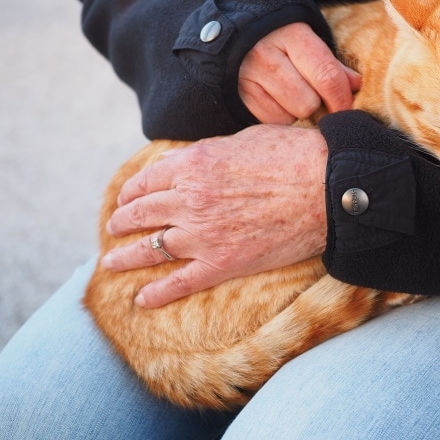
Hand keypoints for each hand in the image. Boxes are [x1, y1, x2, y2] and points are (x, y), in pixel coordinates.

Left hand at [101, 124, 328, 307]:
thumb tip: (201, 160)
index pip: (147, 180)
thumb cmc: (295, 155)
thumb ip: (213, 152)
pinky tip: (141, 301)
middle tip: (115, 227)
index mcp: (193, 165)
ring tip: (112, 262)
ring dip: (126, 256)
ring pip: (151, 249)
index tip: (126, 197)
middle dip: (122, 221)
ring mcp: (203, 235)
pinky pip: (180, 283)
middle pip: (141, 213)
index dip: (132, 190)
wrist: (328, 188)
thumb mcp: (246, 138)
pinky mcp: (223, 264)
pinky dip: (157, 294)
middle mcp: (189, 200)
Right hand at [239, 22, 361, 123]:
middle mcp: (266, 55)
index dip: (342, 99)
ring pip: (289, 116)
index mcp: (292, 34)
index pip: (327, 76)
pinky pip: (269, 122)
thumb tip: (356, 85)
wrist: (230, 28)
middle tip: (314, 97)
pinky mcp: (236, 95)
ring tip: (290, 94)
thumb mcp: (305, 39)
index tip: (347, 109)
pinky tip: (273, 100)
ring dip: (296, 112)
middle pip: (308, 103)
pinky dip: (277, 117)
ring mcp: (248, 76)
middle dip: (317, 106)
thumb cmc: (278, 36)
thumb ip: (330, 63)